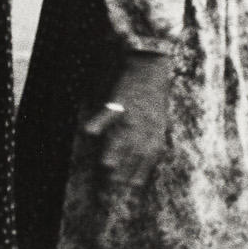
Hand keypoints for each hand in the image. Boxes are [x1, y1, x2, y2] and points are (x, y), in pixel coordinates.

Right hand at [82, 49, 172, 194]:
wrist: (151, 62)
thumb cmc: (153, 90)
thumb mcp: (159, 115)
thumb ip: (152, 135)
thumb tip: (148, 155)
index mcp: (157, 128)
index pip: (149, 156)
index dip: (141, 171)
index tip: (131, 186)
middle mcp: (147, 123)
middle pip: (136, 150)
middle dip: (126, 168)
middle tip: (114, 183)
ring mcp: (133, 111)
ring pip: (123, 136)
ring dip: (115, 151)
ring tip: (106, 165)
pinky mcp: (120, 98)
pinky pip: (108, 113)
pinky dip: (98, 122)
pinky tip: (89, 132)